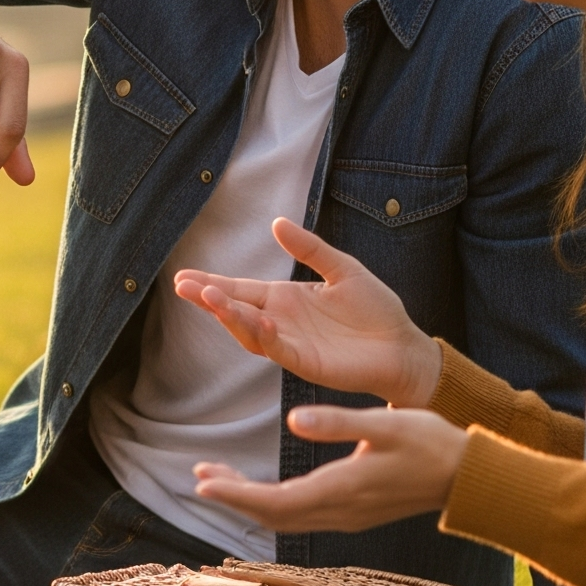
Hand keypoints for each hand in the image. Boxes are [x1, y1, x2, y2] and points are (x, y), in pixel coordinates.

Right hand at [173, 218, 443, 407]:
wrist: (403, 345)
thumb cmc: (376, 309)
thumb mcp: (342, 268)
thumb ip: (310, 249)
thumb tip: (276, 223)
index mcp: (284, 298)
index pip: (239, 289)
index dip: (211, 283)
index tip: (182, 277)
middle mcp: (280, 321)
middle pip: (235, 310)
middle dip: (208, 299)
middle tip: (183, 287)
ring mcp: (290, 343)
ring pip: (248, 331)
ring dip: (228, 316)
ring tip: (209, 298)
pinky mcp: (306, 362)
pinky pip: (278, 349)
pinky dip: (262, 335)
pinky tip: (253, 319)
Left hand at [193, 405, 470, 531]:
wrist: (468, 478)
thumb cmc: (431, 444)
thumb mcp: (386, 424)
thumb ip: (339, 422)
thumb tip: (294, 421)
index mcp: (342, 491)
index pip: (276, 502)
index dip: (236, 494)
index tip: (202, 484)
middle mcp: (339, 511)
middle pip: (273, 514)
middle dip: (234, 496)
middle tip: (199, 474)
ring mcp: (346, 515)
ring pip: (286, 517)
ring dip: (249, 499)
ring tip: (217, 477)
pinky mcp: (352, 511)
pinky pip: (301, 514)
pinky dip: (271, 501)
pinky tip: (259, 486)